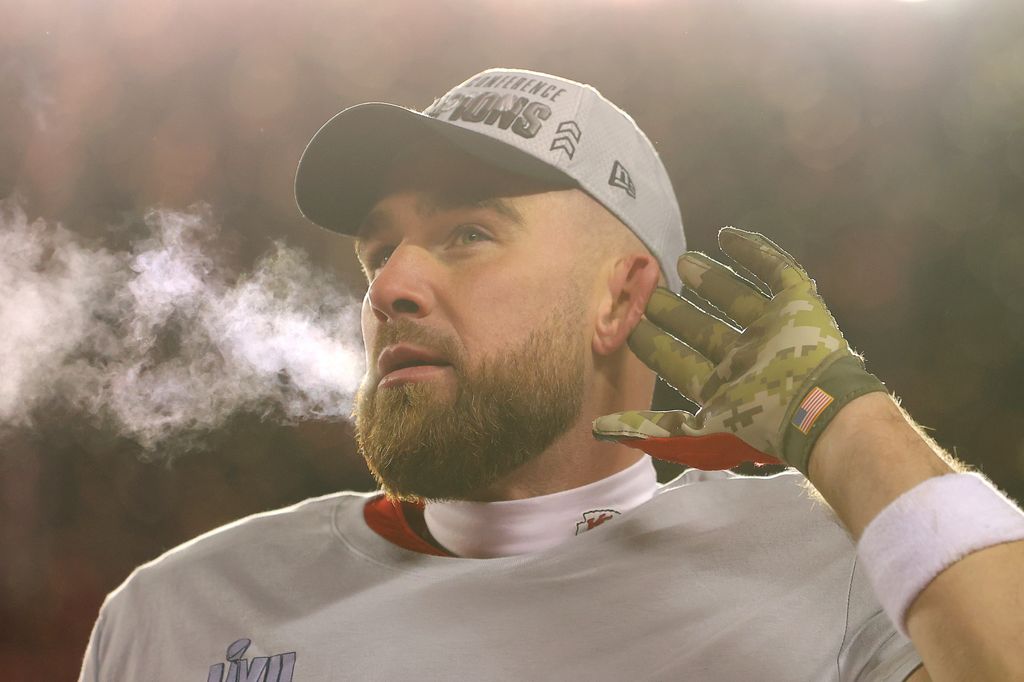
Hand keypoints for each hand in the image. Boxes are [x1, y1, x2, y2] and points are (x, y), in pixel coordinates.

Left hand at [592, 227, 885, 474]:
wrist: (819, 409)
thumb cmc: (757, 424)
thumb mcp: (696, 437)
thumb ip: (650, 430)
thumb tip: (595, 429)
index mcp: (723, 388)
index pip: (679, 361)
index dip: (652, 343)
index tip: (625, 323)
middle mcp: (746, 359)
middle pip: (703, 329)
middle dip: (675, 311)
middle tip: (648, 289)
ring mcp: (773, 331)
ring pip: (736, 298)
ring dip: (710, 280)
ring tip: (681, 260)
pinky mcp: (800, 305)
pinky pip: (777, 272)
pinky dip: (755, 252)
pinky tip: (727, 235)